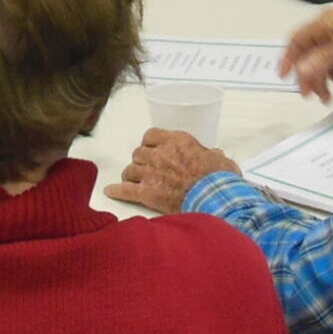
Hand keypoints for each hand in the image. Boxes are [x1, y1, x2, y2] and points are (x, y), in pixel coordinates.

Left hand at [105, 129, 239, 213]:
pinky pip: (124, 189)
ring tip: (132, 181)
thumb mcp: (221, 161)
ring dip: (130, 176)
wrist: (215, 198)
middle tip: (144, 169)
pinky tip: (111, 191)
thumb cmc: (220, 179)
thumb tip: (216, 155)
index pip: (151, 135)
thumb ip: (213, 155)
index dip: (149, 143)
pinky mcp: (147, 192)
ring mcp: (151, 173)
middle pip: (138, 153)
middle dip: (140, 161)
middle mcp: (161, 154)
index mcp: (177, 141)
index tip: (150, 148)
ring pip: (130, 170)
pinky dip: (116, 190)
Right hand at [277, 11, 332, 102]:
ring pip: (320, 62)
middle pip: (308, 54)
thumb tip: (301, 69)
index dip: (289, 58)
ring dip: (321, 80)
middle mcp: (330, 30)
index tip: (284, 77)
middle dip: (308, 75)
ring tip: (327, 98)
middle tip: (308, 95)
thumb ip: (323, 58)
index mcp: (326, 22)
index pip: (299, 40)